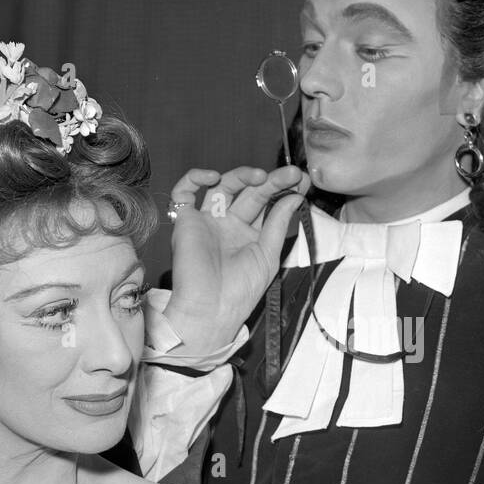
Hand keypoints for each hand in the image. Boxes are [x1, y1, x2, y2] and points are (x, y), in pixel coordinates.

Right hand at [160, 165, 310, 353]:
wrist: (210, 309)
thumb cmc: (240, 291)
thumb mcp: (268, 255)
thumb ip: (278, 224)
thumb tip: (295, 195)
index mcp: (250, 233)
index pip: (268, 203)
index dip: (283, 189)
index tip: (300, 180)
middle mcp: (229, 224)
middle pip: (250, 192)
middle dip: (271, 181)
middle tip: (290, 174)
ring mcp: (208, 220)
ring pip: (223, 186)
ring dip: (242, 175)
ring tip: (261, 176)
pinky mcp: (186, 220)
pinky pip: (183, 192)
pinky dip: (195, 178)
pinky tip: (213, 177)